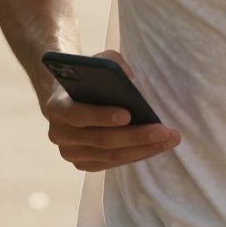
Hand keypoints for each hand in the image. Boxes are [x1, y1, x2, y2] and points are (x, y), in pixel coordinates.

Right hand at [42, 50, 180, 171]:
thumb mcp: (95, 62)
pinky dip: (136, 155)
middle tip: (164, 131)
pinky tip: (156, 147)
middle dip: (136, 136)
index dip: (102, 116)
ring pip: (111, 156)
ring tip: (169, 139)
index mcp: (56, 107)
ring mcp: (70, 153)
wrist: (68, 100)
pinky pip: (113, 164)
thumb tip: (129, 76)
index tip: (128, 114)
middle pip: (101, 140)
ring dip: (143, 149)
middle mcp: (59, 134)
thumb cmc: (86, 80)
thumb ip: (110, 62)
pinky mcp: (82, 164)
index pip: (78, 115)